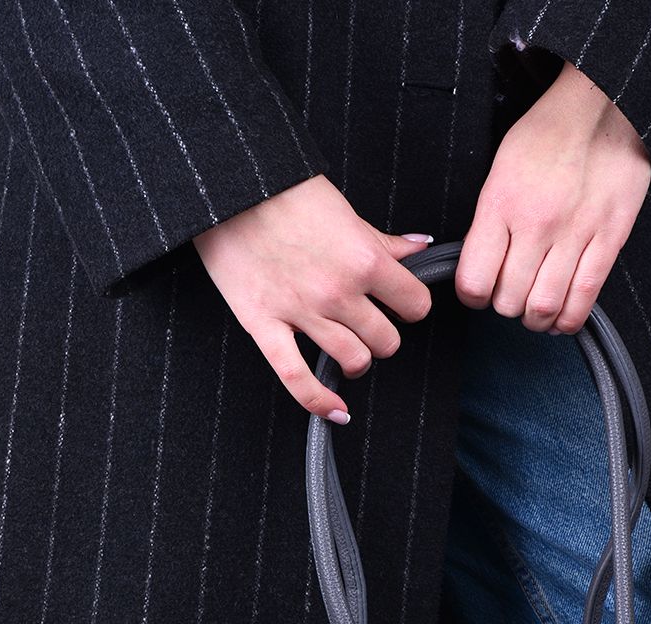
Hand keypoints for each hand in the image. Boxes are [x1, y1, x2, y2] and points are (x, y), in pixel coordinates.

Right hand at [192, 174, 435, 420]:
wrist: (228, 184)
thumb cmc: (287, 190)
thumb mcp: (345, 211)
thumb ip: (384, 241)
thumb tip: (422, 246)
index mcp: (365, 260)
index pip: (415, 306)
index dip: (411, 307)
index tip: (400, 304)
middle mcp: (338, 292)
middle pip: (386, 342)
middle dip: (382, 336)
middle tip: (369, 324)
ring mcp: (302, 312)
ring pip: (354, 361)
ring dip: (357, 360)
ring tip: (350, 349)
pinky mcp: (264, 325)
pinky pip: (297, 378)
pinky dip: (320, 402)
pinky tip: (337, 412)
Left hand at [456, 60, 650, 332]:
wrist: (602, 105)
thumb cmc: (548, 133)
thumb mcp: (500, 169)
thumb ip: (490, 221)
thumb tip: (482, 265)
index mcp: (501, 205)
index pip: (474, 281)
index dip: (473, 296)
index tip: (480, 292)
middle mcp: (536, 225)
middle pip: (509, 300)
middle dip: (505, 307)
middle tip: (511, 297)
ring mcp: (574, 235)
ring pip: (544, 307)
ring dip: (535, 320)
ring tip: (535, 312)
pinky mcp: (608, 240)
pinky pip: (584, 298)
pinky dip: (568, 319)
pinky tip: (562, 317)